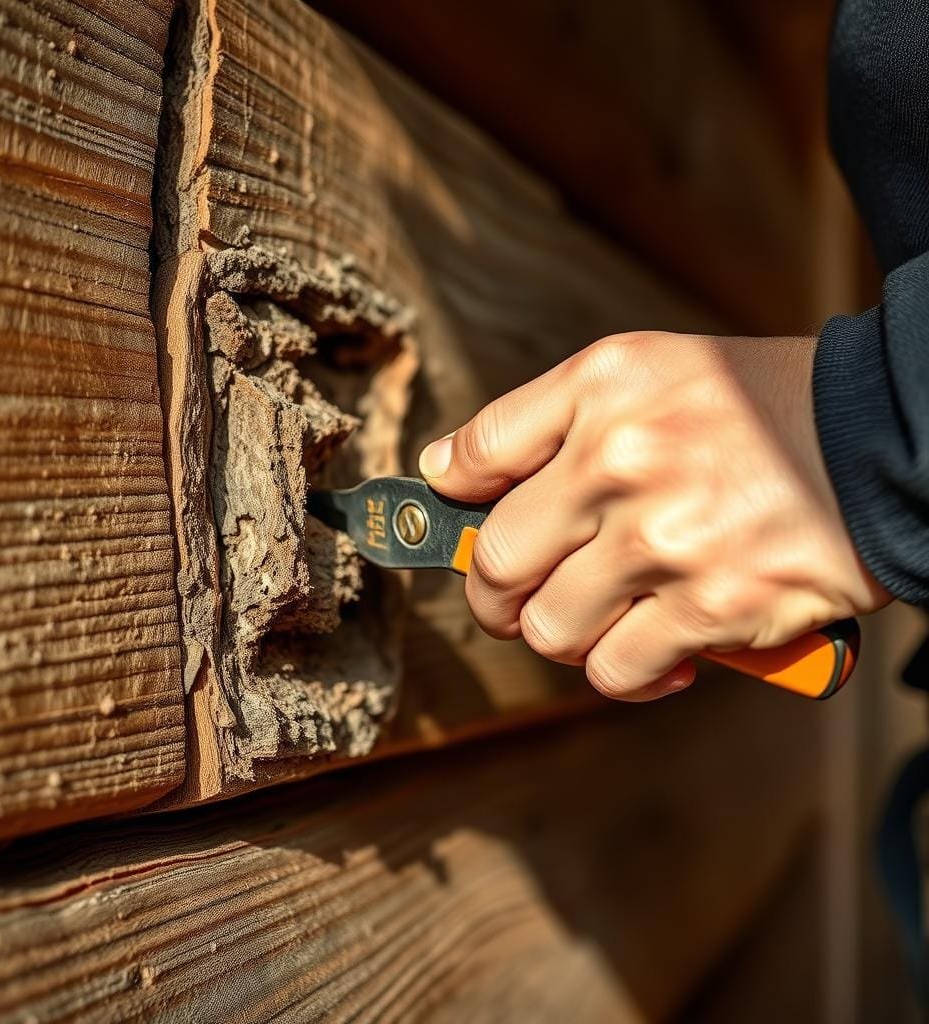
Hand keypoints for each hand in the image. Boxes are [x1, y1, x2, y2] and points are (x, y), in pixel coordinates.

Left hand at [419, 332, 890, 700]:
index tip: (442, 528)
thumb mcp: (638, 372)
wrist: (880, 436)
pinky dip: (622, 672)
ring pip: (550, 629)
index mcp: (599, 395)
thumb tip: (444, 468)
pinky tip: (651, 651)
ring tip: (595, 615)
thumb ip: (535, 418)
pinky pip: (618, 670)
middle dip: (494, 595)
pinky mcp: (718, 608)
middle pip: (497, 565)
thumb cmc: (750, 405)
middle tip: (516, 594)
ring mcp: (669, 542)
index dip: (444, 504)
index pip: (476, 458)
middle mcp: (624, 463)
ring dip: (561, 634)